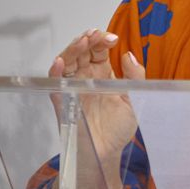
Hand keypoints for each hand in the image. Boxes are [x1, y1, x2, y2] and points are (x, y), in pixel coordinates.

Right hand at [47, 29, 142, 163]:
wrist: (107, 153)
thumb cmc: (118, 128)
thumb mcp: (133, 99)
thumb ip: (134, 77)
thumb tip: (128, 54)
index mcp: (102, 75)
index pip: (98, 51)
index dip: (102, 41)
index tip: (113, 38)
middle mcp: (85, 78)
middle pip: (81, 53)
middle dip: (87, 41)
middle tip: (96, 36)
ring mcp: (72, 89)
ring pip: (66, 63)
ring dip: (72, 50)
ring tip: (82, 42)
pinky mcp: (62, 102)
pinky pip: (54, 84)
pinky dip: (55, 72)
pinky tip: (60, 62)